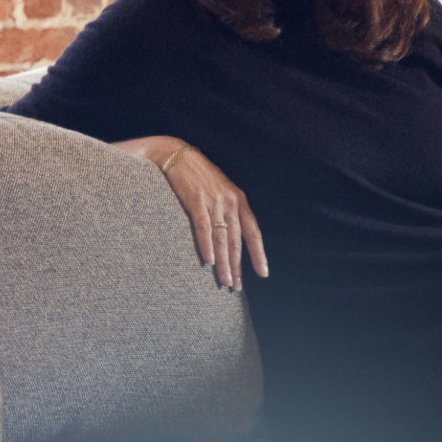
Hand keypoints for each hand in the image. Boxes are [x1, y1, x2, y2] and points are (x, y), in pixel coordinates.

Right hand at [115, 136, 268, 289]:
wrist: (178, 155)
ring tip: (224, 281)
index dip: (258, 253)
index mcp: (239, 200)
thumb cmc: (199, 176)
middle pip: (236, 240)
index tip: (263, 273)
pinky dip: (206, 245)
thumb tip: (231, 236)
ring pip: (222, 238)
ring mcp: (213, 201)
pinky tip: (209, 261)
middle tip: (235, 286)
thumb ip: (228, 210)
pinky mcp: (196, 201)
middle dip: (237, 266)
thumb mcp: (221, 190)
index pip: (253, 232)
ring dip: (223, 262)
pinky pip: (203, 227)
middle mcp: (230, 201)